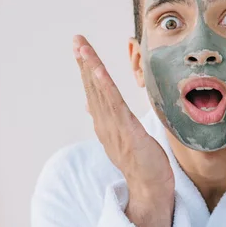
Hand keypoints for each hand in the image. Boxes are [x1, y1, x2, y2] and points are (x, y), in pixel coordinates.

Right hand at [73, 35, 174, 226]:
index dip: (86, 68)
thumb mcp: (121, 136)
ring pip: (100, 92)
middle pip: (92, 87)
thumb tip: (90, 104)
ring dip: (91, 68)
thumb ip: (107, 119)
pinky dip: (105, 88)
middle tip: (76, 39)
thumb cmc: (140, 162)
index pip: (93, 90)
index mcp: (104, 122)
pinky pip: (115, 106)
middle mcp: (105, 123)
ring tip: (82, 48)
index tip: (80, 47)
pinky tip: (99, 73)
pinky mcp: (127, 132)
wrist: (149, 188)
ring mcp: (114, 128)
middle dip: (84, 62)